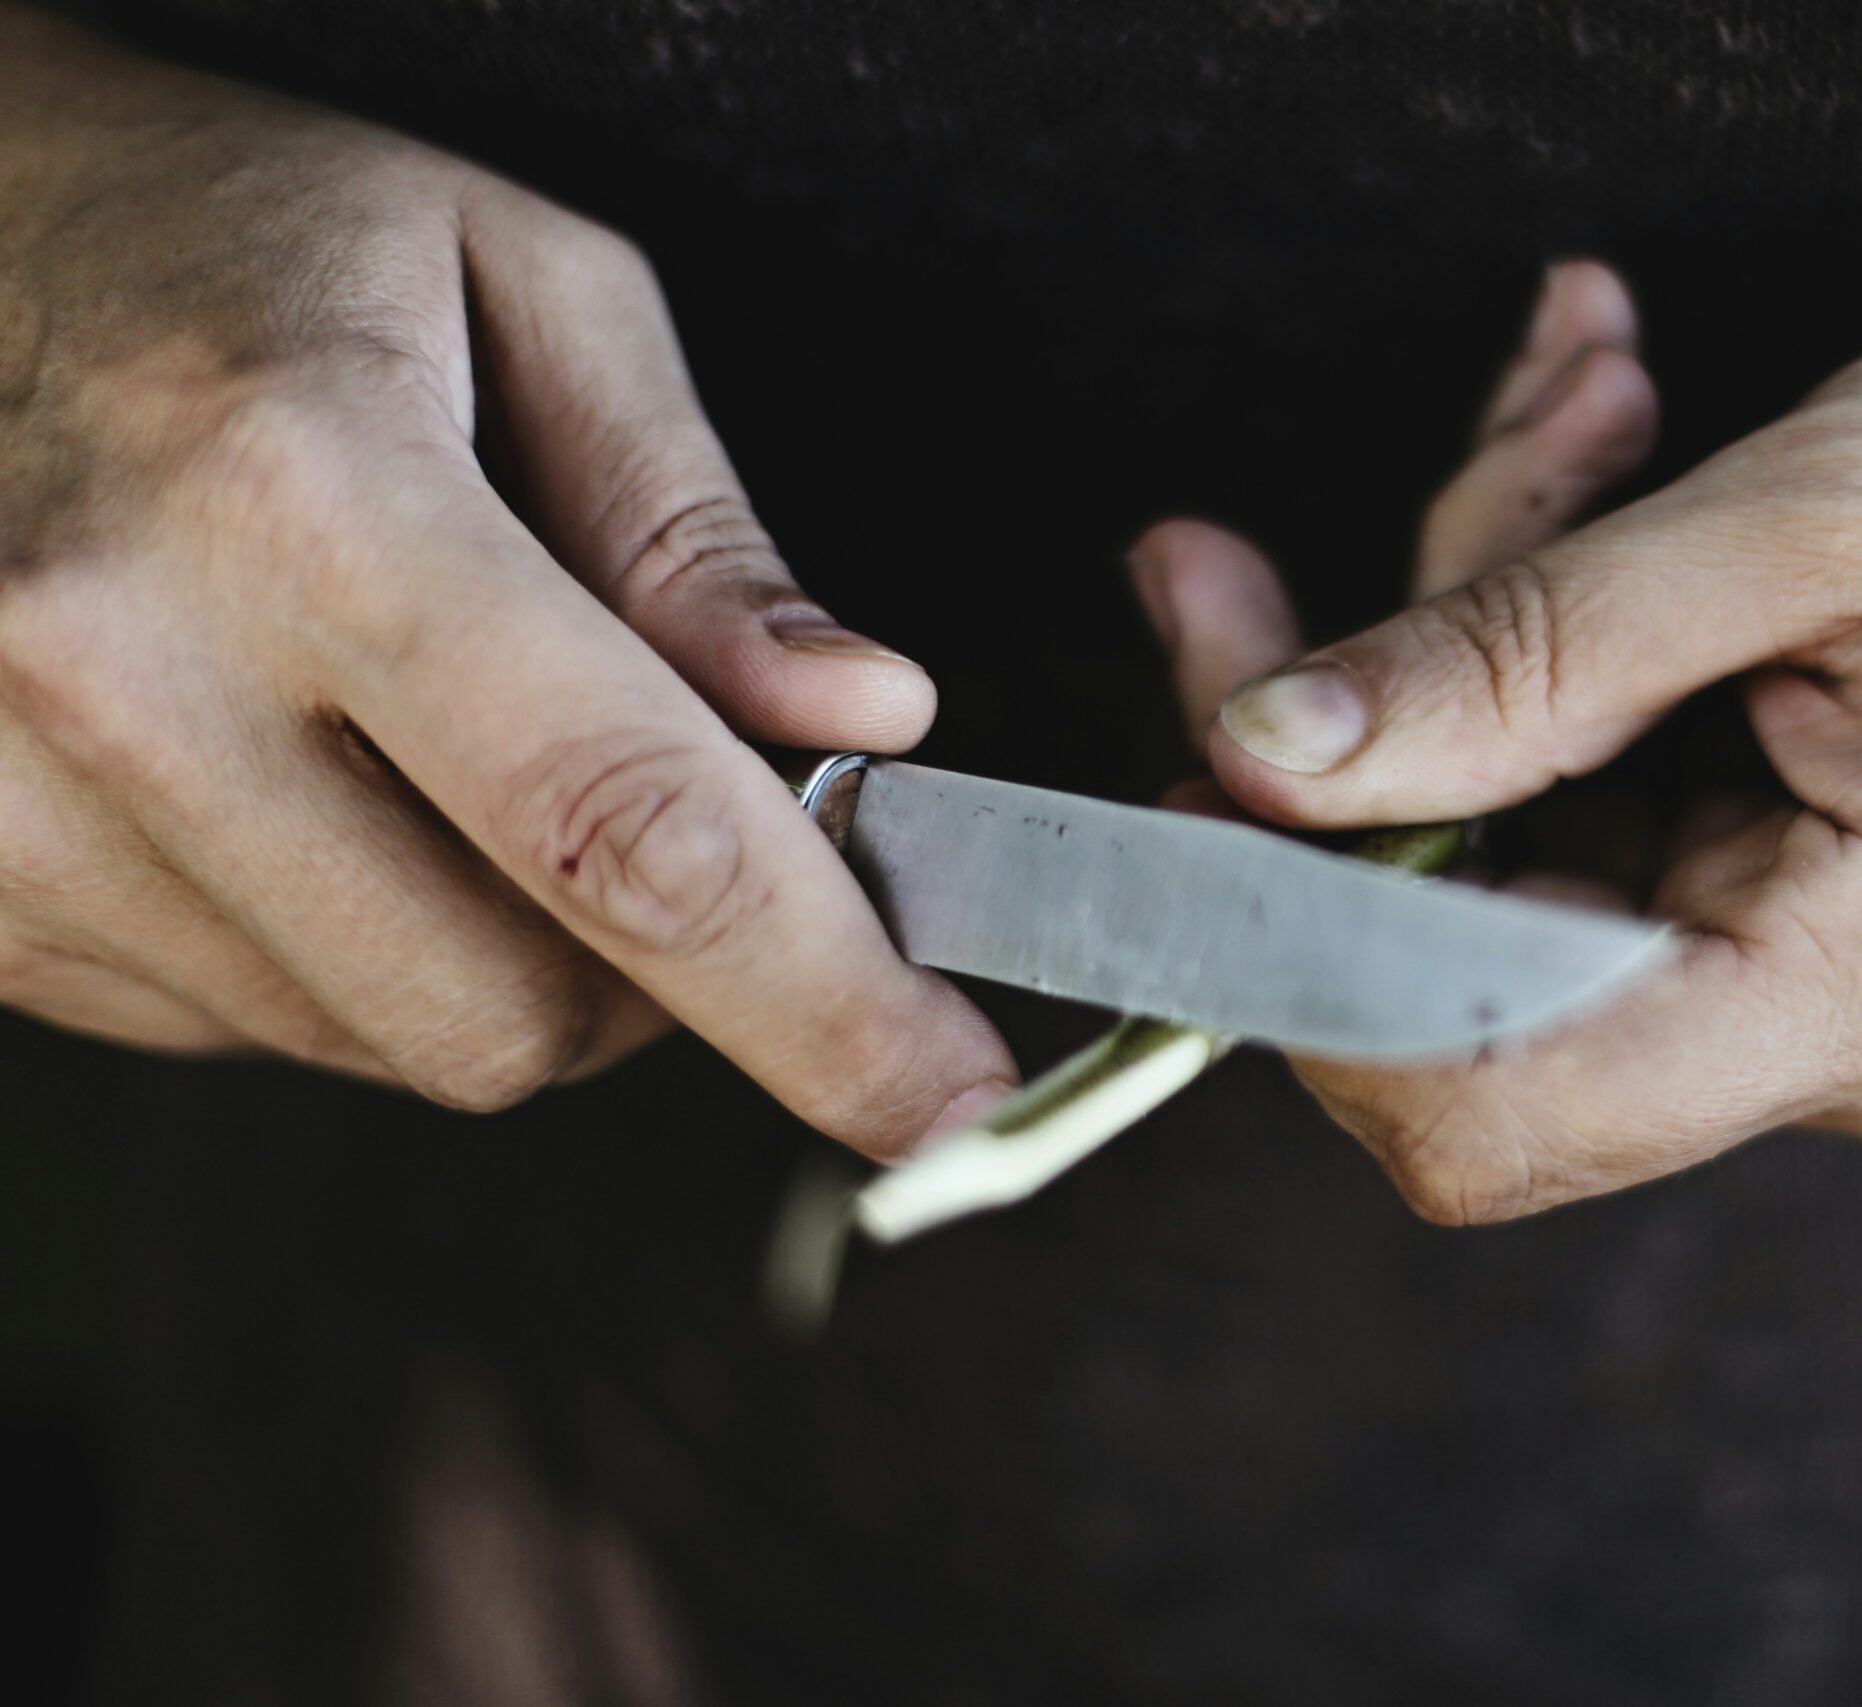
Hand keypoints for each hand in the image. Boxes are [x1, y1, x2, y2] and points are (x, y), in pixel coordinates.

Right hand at [0, 10, 1012, 1143]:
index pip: (628, 832)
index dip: (823, 1000)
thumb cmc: (238, 235)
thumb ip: (696, 529)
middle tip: (664, 830)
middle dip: (653, 980)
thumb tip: (861, 720)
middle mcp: (121, 669)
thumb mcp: (520, 285)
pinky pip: (238, 1029)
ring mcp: (0, 803)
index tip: (952, 1092)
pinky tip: (298, 784)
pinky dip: (338, 950)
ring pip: (378, 1043)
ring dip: (488, 953)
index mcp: (306, 495)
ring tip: (431, 751)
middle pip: (508, 1016)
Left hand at [1141, 225, 1861, 1221]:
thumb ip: (1525, 648)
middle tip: (1436, 477)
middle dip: (1398, 702)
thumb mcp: (1825, 500)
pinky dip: (1585, 653)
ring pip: (1539, 859)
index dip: (1297, 963)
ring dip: (1506, 623)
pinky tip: (1618, 476)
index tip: (1205, 768)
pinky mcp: (1850, 933)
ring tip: (1586, 411)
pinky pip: (1626, 819)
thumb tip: (1261, 761)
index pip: (1484, 1109)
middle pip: (1482, 954)